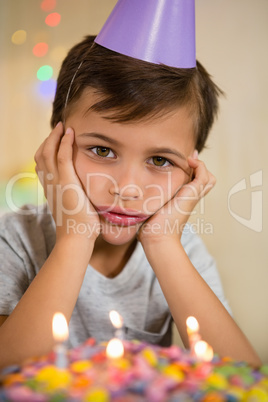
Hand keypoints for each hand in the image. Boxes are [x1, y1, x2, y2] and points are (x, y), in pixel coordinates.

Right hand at [34, 122, 99, 241]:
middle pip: (41, 155)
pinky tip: (70, 133)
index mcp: (50, 190)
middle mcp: (49, 184)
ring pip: (48, 152)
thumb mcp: (73, 209)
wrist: (76, 238)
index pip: (42, 165)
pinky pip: (62, 157)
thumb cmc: (79, 228)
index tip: (55, 141)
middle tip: (58, 128)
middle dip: (48, 139)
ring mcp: (56, 183)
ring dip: (55, 137)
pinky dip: (64, 142)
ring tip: (63, 127)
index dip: (46, 150)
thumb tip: (83, 195)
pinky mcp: (66, 182)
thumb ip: (74, 198)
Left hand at [138, 152, 215, 245]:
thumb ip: (144, 202)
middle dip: (198, 168)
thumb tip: (123, 202)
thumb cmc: (150, 229)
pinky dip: (200, 165)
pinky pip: (204, 175)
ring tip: (188, 160)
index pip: (193, 184)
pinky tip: (188, 161)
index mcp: (181, 201)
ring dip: (200, 166)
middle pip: (205, 180)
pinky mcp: (192, 194)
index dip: (190, 172)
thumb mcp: (148, 209)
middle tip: (187, 159)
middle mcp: (190, 198)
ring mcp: (193, 196)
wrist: (157, 238)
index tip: (181, 162)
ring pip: (208, 177)